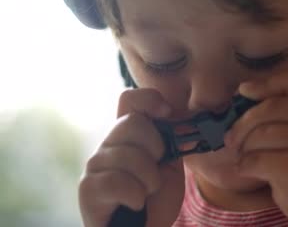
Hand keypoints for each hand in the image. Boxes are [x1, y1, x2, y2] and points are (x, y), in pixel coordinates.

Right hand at [78, 89, 184, 226]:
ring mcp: (95, 164)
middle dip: (155, 148)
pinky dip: (135, 195)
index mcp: (130, 134)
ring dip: (149, 179)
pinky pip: (116, 181)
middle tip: (155, 170)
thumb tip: (183, 118)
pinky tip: (135, 203)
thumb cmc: (156, 198)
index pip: (130, 99)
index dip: (149, 99)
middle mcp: (109, 144)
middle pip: (132, 123)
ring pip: (128, 154)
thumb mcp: (171, 163)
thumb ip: (172, 139)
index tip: (167, 112)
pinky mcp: (88, 188)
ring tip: (146, 192)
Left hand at [224, 69, 287, 225]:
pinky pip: (257, 159)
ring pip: (261, 133)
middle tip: (232, 138)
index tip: (244, 91)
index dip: (265, 83)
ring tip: (245, 157)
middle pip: (270, 107)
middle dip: (244, 122)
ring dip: (245, 148)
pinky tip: (248, 171)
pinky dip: (245, 166)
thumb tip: (245, 89)